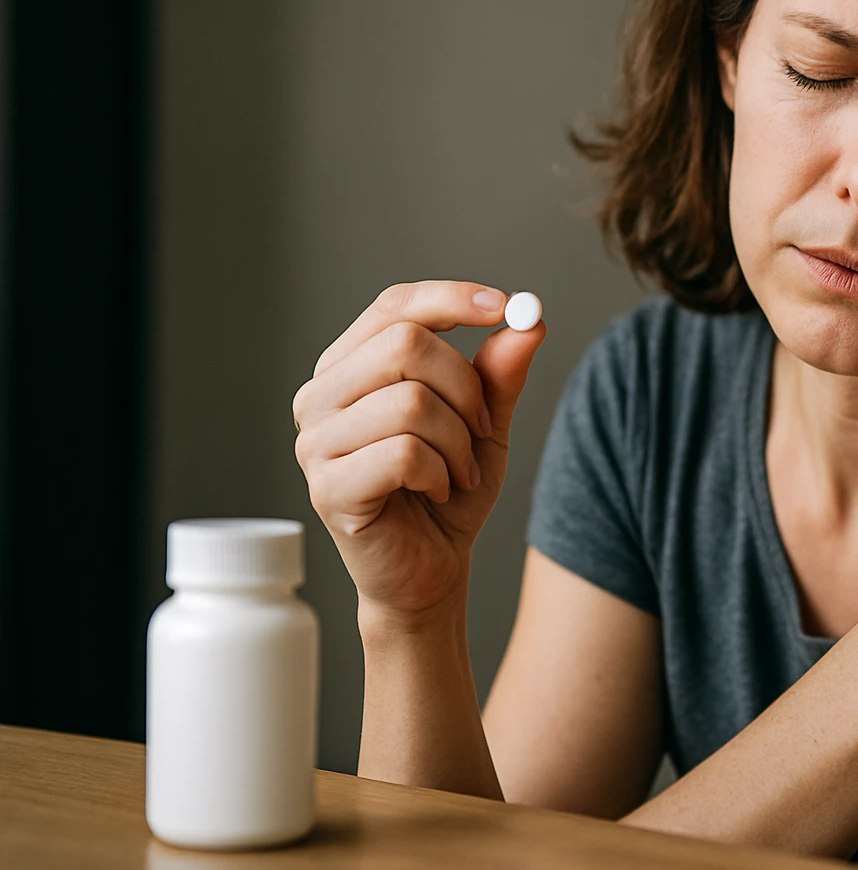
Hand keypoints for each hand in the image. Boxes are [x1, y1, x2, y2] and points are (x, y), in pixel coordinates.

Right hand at [292, 281, 545, 628]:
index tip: (509, 308)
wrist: (432, 571)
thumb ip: (500, 372)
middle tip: (482, 430)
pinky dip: (442, 472)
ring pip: (409, 400)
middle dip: (465, 387)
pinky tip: (440, 492)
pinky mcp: (326, 488)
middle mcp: (321, 396)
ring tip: (459, 471)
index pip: (396, 306)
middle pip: (405, 345)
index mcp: (350, 366)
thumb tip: (529, 320)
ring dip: (458, 440)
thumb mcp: (486, 423)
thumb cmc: (449, 491)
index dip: (454, 299)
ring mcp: (316, 442)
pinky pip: (404, 453)